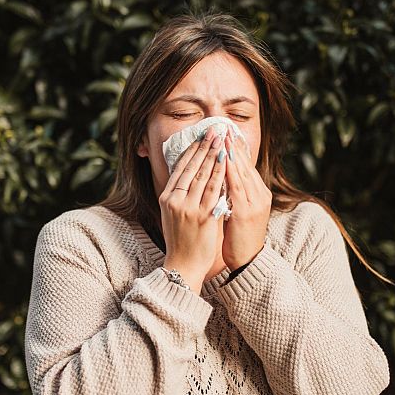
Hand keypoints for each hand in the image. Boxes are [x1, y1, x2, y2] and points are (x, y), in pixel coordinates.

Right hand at [158, 126, 226, 293]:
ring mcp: (189, 208)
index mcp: (167, 198)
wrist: (183, 265)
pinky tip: (227, 162)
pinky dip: (221, 174)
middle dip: (204, 146)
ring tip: (222, 140)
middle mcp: (175, 200)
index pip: (180, 168)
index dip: (192, 150)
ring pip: (203, 175)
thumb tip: (189, 175)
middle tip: (214, 130)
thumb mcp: (173, 214)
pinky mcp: (203, 216)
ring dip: (214, 155)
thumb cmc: (181, 240)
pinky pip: (214, 190)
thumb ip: (180, 195)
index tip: (200, 136)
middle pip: (191, 167)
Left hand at [222, 126, 271, 269]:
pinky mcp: (247, 212)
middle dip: (233, 145)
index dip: (237, 149)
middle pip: (246, 165)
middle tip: (223, 127)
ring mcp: (255, 203)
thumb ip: (233, 193)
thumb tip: (220, 176)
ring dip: (232, 154)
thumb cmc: (239, 238)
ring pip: (242, 172)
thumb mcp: (238, 211)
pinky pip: (237, 187)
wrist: (248, 262)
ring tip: (223, 137)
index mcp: (258, 194)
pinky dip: (230, 172)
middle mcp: (259, 195)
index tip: (227, 133)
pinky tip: (223, 160)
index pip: (247, 166)